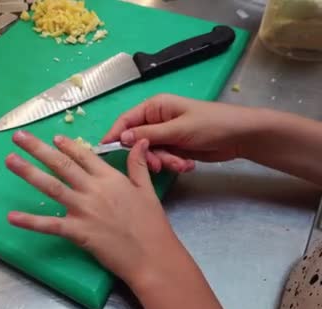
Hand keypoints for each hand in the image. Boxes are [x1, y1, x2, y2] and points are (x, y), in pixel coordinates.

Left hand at [5, 131, 185, 285]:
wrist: (152, 256)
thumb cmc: (151, 224)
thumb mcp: (147, 189)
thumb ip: (139, 164)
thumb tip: (140, 140)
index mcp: (110, 178)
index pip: (84, 156)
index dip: (67, 146)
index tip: (54, 137)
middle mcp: (93, 189)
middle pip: (62, 165)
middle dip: (38, 149)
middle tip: (18, 137)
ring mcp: (84, 210)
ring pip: (51, 187)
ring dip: (29, 173)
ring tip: (10, 160)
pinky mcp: (78, 231)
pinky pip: (50, 224)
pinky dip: (30, 221)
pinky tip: (12, 217)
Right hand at [101, 94, 261, 172]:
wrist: (240, 137)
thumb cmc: (211, 124)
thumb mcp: (177, 130)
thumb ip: (148, 134)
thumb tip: (122, 138)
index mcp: (155, 107)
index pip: (126, 120)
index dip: (115, 134)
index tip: (105, 149)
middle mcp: (157, 120)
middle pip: (138, 141)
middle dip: (149, 155)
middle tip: (159, 165)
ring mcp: (166, 135)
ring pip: (151, 153)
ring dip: (165, 162)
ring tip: (182, 164)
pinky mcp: (175, 148)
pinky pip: (164, 159)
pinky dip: (174, 164)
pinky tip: (188, 165)